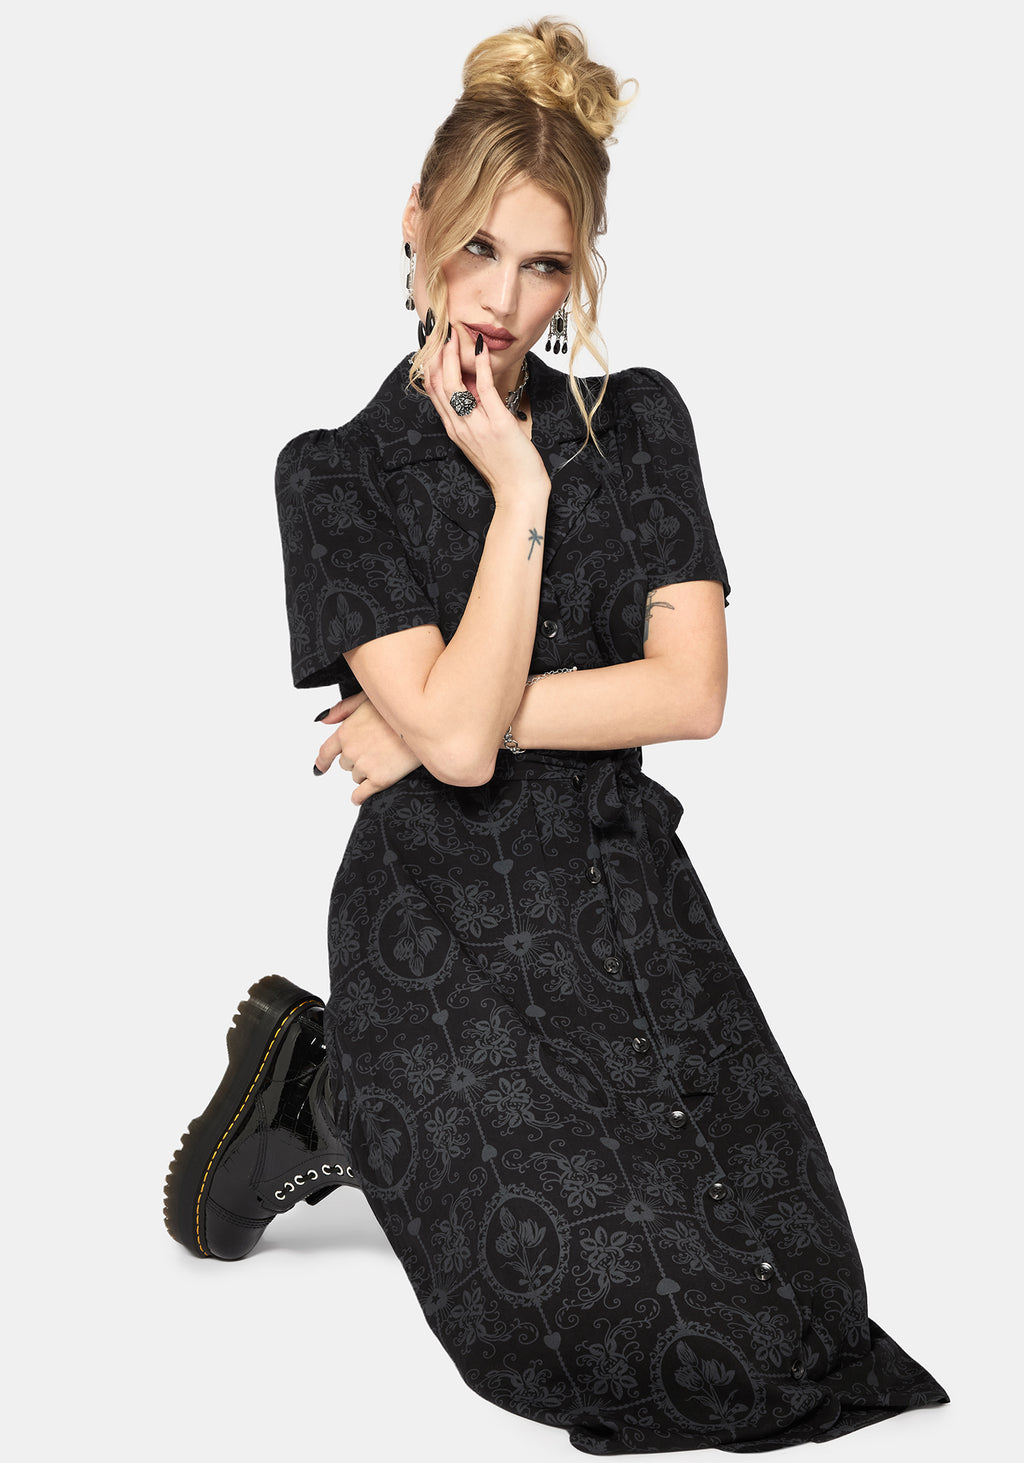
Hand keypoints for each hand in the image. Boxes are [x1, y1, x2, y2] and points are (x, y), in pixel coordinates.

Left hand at [314, 693, 422, 803]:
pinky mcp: (380, 780)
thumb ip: (343, 709)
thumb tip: (323, 721)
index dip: (322, 761)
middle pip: (345, 765)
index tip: (320, 768)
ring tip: (385, 759)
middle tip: (377, 750)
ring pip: (356, 777)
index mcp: (346, 731)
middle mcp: (351, 750)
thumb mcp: (366, 699)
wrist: (423, 722)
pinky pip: (361, 794)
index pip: (325, 751)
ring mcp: (365, 766)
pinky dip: (359, 797)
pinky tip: (360, 797)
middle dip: (357, 760)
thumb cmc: (397, 708)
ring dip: (366, 772)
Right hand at [423, 334, 549, 503]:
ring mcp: (476, 426)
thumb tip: (474, 386)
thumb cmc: (506, 467)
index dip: (431, 366)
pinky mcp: (496, 424)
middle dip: (436, 356)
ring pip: (453, 385)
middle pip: (438, 386)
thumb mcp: (482, 438)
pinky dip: (481, 366)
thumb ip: (475, 414)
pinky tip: (481, 349)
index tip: (434, 345)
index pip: (434, 393)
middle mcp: (460, 427)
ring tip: (454, 335)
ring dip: (452, 357)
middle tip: (439, 332)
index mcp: (455, 430)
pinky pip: (483, 389)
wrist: (519, 492)